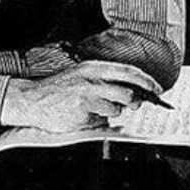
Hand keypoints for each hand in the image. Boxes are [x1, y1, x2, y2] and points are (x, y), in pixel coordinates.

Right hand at [1, 60, 163, 133]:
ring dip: (111, 112)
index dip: (145, 81)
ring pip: (116, 109)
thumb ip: (105, 81)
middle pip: (127, 93)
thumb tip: (134, 92)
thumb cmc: (60, 89)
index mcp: (92, 67)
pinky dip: (96, 120)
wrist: (32, 100)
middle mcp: (91, 80)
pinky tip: (83, 115)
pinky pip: (101, 121)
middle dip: (135, 101)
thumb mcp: (81, 75)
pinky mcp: (82, 114)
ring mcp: (86, 98)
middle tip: (135, 104)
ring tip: (94, 107)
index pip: (127, 71)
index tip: (157, 89)